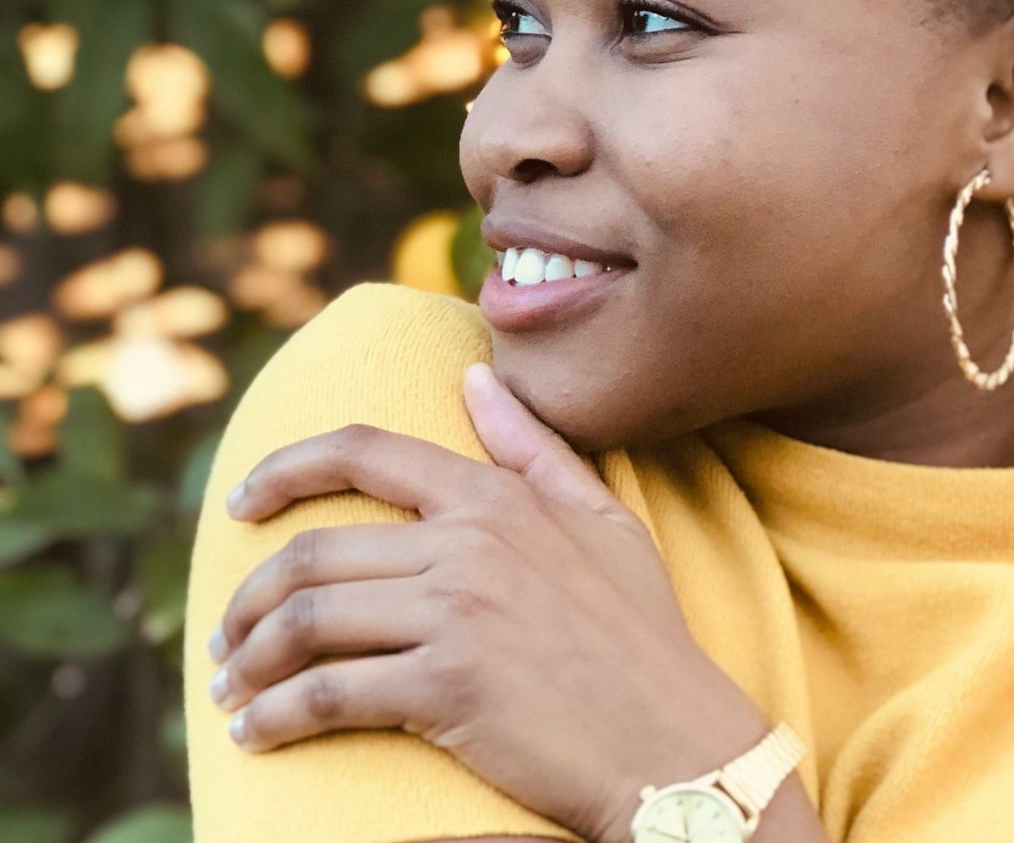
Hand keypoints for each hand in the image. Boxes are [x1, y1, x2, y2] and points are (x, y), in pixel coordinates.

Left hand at [208, 362, 773, 842]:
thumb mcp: (607, 524)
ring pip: (306, 621)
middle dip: (250, 601)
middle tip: (230, 638)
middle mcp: (471, 543)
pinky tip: (257, 734)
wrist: (676, 743)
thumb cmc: (646, 639)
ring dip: (250, 661)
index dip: (284, 470)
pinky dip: (274, 716)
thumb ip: (535, 450)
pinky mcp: (445, 685)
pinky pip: (324, 693)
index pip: (363, 452)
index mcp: (500, 498)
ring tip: (236, 690)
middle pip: (312, 553)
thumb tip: (474, 377)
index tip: (239, 506)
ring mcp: (457, 612)